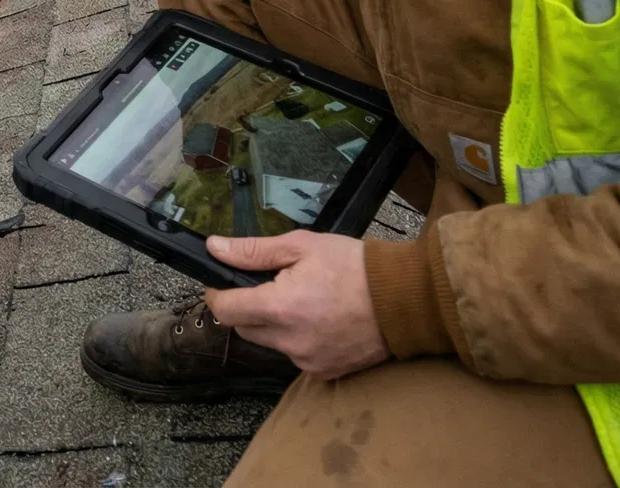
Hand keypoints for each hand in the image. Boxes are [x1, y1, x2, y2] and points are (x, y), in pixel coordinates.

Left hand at [204, 232, 388, 378]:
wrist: (406, 300)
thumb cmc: (354, 266)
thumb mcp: (301, 246)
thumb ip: (253, 251)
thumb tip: (214, 248)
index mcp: (281, 308)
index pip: (225, 311)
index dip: (218, 295)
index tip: (222, 283)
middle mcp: (290, 341)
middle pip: (244, 328)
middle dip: (247, 307)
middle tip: (270, 286)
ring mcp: (308, 361)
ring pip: (269, 343)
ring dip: (273, 325)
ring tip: (301, 301)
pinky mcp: (325, 372)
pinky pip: (295, 356)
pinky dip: (297, 340)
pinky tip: (318, 320)